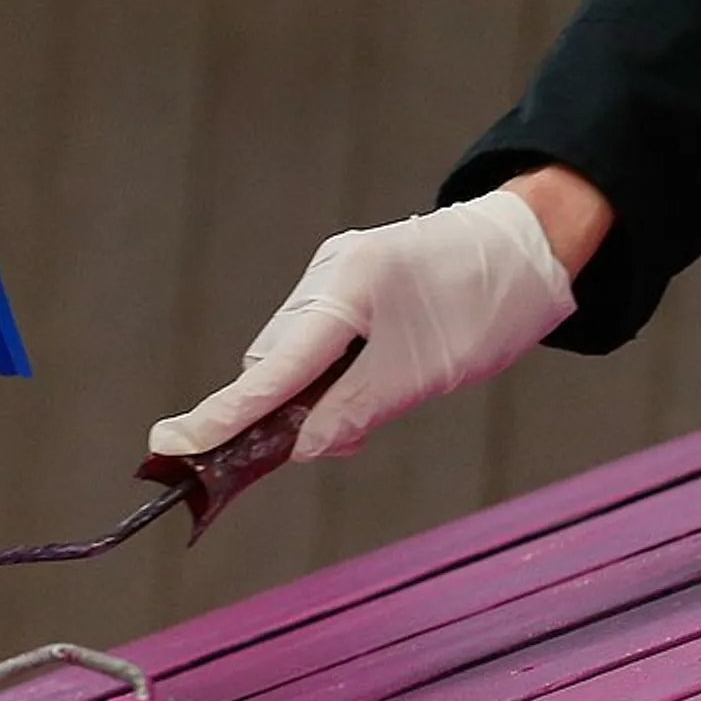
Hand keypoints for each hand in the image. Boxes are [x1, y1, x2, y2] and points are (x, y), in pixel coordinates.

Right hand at [147, 184, 578, 466]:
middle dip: (276, 414)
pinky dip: (330, 376)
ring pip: (296, 354)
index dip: (220, 417)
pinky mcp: (353, 281)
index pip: (269, 369)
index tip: (168, 448)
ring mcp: (338, 273)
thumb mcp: (422, 374)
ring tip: (360, 421)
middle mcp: (329, 274)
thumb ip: (352, 413)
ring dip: (310, 398)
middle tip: (307, 453)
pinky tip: (365, 392)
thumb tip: (296, 448)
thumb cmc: (487, 305)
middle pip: (273, 362)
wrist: (533, 247)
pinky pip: (320, 339)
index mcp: (343, 289)